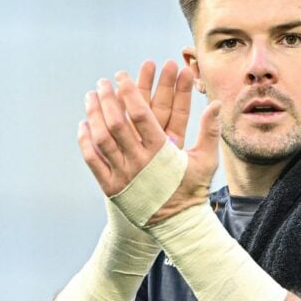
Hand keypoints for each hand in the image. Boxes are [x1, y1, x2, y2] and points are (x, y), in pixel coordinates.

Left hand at [78, 63, 219, 224]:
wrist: (178, 223)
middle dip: (107, 98)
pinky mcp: (112, 186)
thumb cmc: (192, 189)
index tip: (122, 76)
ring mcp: (124, 174)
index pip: (142, 115)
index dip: (130, 92)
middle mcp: (140, 161)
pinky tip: (84, 125)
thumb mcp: (205, 160)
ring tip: (90, 97)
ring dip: (94, 114)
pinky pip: (92, 160)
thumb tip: (216, 104)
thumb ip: (209, 130)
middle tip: (102, 82)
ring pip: (102, 138)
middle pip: (117, 123)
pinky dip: (85, 141)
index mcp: (162, 152)